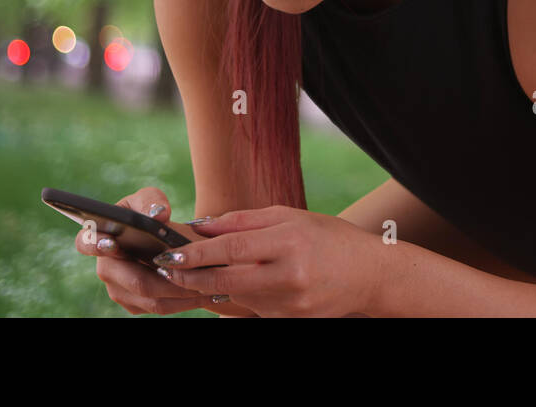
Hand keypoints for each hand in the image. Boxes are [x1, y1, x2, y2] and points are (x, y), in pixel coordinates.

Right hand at [73, 186, 249, 315]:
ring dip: (183, 294)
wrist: (166, 240)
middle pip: (137, 282)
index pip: (86, 242)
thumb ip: (152, 201)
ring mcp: (119, 289)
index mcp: (100, 238)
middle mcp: (106, 268)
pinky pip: (160, 308)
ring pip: (152, 300)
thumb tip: (158, 215)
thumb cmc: (152, 215)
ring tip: (209, 286)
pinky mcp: (134, 304)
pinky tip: (204, 293)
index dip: (95, 244)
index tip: (111, 243)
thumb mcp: (151, 201)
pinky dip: (184, 302)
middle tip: (196, 274)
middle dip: (169, 280)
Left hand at [152, 205, 385, 317]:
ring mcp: (290, 303)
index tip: (169, 253)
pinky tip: (243, 282)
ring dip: (215, 286)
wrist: (369, 275)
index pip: (232, 248)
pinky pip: (254, 307)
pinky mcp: (290, 320)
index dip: (196, 253)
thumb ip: (244, 221)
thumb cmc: (328, 238)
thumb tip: (202, 226)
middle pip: (226, 281)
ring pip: (236, 296)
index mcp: (289, 242)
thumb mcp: (290, 217)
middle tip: (166, 269)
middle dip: (191, 276)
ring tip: (198, 272)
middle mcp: (289, 275)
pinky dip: (242, 295)